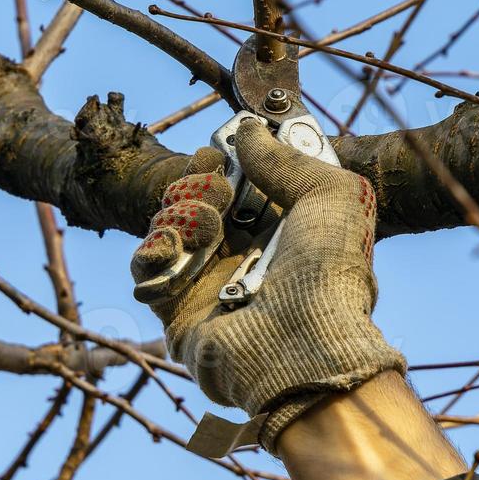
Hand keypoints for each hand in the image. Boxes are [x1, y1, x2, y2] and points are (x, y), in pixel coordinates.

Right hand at [131, 118, 406, 453]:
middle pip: (195, 197)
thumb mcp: (332, 196)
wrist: (300, 347)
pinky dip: (152, 249)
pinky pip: (146, 267)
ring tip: (208, 225)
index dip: (222, 160)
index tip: (220, 151)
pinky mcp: (176, 308)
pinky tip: (173, 247)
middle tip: (218, 189)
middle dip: (198, 183)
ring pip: (168, 224)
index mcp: (280, 227)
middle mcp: (242, 251)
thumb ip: (287, 157)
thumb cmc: (329, 273)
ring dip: (181, 212)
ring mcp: (207, 279)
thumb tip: (248, 132)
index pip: (237, 181)